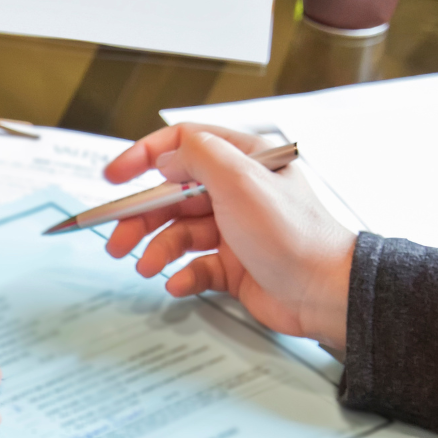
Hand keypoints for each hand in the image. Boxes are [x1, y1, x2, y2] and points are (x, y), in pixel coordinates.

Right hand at [101, 124, 357, 350]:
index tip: (113, 176)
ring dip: (156, 250)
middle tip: (117, 240)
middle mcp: (237, 192)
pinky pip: (194, 266)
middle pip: (171, 196)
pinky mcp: (233, 265)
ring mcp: (234, 229)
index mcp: (243, 160)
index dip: (143, 157)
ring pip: (178, 233)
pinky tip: (178, 283)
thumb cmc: (294, 235)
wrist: (323, 292)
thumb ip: (199, 156)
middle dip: (140, 218)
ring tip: (147, 267)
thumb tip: (167, 155)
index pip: (184, 145)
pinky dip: (181, 275)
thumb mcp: (241, 181)